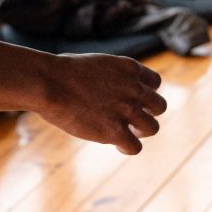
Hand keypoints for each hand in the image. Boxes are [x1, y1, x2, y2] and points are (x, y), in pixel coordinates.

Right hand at [38, 53, 167, 153]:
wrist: (51, 83)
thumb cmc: (62, 71)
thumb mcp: (95, 64)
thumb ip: (110, 77)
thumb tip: (105, 88)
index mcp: (130, 69)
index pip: (155, 83)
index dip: (144, 93)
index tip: (131, 100)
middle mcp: (134, 89)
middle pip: (160, 106)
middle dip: (147, 113)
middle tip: (129, 118)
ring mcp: (127, 111)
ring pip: (153, 128)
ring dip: (140, 132)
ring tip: (124, 132)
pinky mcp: (115, 131)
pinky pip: (135, 147)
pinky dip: (127, 147)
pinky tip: (115, 143)